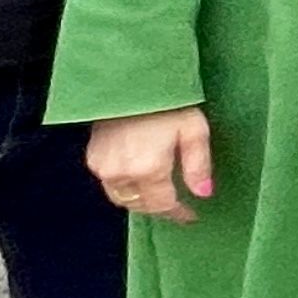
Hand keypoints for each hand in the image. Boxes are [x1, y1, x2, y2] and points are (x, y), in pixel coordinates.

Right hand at [87, 108, 214, 222]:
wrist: (131, 81)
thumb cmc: (167, 101)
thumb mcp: (194, 130)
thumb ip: (198, 166)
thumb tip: (203, 194)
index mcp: (148, 169)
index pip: (162, 205)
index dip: (178, 213)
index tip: (190, 216)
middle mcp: (121, 173)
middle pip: (141, 205)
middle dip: (160, 209)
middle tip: (177, 206)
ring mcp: (103, 167)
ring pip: (123, 199)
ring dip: (141, 201)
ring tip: (160, 196)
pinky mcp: (93, 158)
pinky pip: (110, 185)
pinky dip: (126, 189)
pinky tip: (140, 180)